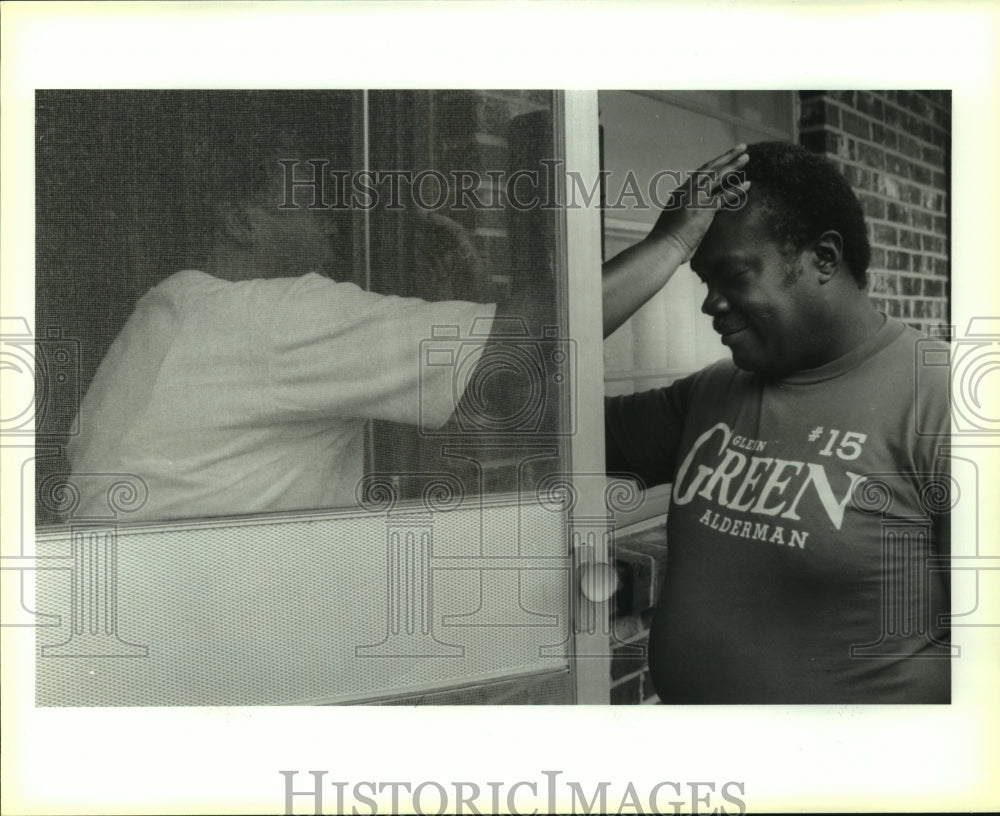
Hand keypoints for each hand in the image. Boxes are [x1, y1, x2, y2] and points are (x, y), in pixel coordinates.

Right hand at [647, 144, 750, 261]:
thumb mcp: (675, 220)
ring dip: (733, 165)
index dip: (715, 164)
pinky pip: (723, 196)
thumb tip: (692, 215)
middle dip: (727, 156)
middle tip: (742, 147)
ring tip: (746, 157)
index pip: (701, 173)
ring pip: (717, 176)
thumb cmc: (667, 241)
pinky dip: (736, 189)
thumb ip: (685, 211)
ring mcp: (695, 199)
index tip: (726, 157)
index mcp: (681, 192)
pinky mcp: (703, 210)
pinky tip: (748, 183)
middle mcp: (687, 191)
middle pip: (710, 168)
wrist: (662, 248)